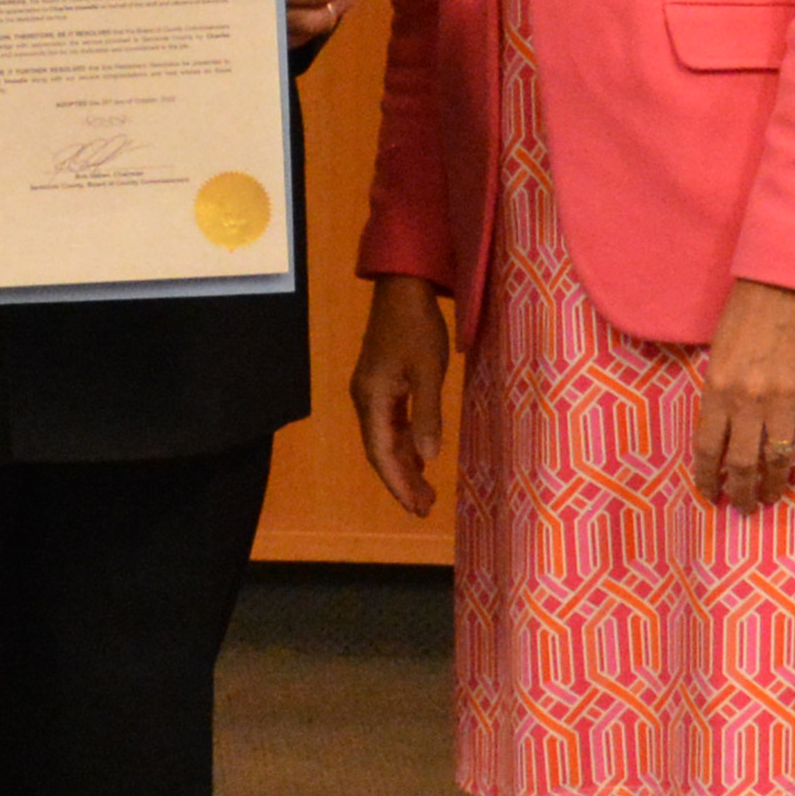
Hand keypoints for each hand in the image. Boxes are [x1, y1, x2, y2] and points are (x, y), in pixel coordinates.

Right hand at [348, 276, 453, 517]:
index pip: (382, 453)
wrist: (403, 286)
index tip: (417, 508)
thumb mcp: (429, 371)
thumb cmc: (418, 326)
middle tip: (424, 508)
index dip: (399, 483)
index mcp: (372, 398)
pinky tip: (420, 457)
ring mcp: (372, 391)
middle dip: (401, 481)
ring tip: (425, 492)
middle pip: (380, 451)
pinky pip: (390, 424)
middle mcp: (366, 399)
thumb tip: (428, 458)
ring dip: (404, 465)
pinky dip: (405, 444)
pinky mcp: (382, 383)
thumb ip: (427, 414)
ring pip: (385, 439)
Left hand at [691, 278, 794, 506]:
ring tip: (770, 498)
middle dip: (741, 492)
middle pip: (743, 463)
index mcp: (718, 389)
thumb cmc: (745, 313)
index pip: (708, 448)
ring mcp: (787, 398)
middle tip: (742, 507)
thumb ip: (718, 395)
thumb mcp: (717, 354)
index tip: (711, 494)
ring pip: (778, 459)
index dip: (708, 478)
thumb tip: (722, 437)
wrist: (788, 281)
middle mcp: (750, 400)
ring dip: (774, 485)